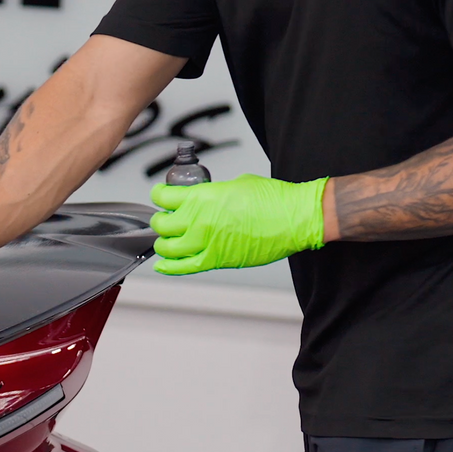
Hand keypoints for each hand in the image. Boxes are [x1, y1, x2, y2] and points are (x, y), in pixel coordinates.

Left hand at [149, 174, 327, 274]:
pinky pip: (183, 267)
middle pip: (162, 224)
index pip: (163, 197)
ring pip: (167, 248)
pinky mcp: (216, 260)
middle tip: (165, 220)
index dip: (159, 195)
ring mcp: (205, 242)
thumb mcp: (236, 184)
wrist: (294, 218)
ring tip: (167, 241)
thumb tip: (205, 198)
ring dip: (163, 244)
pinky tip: (162, 264)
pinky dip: (169, 267)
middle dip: (160, 221)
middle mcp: (199, 220)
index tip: (160, 196)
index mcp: (202, 196)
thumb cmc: (273, 199)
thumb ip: (213, 193)